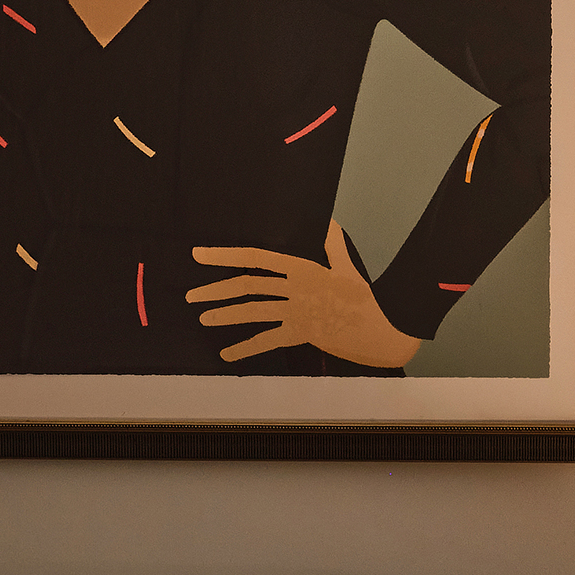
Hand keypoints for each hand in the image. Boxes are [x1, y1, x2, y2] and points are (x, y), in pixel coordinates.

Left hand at [187, 221, 420, 368]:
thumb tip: (327, 220)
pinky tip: (227, 354)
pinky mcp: (300, 334)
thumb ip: (333, 243)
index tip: (199, 255)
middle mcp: (294, 289)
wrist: (381, 330)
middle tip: (192, 295)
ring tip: (204, 317)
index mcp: (302, 268)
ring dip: (224, 314)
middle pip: (247, 286)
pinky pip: (266, 341)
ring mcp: (296, 312)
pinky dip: (245, 348)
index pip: (256, 258)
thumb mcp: (348, 268)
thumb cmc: (365, 298)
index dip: (225, 256)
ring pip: (252, 311)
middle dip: (215, 289)